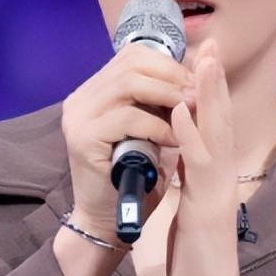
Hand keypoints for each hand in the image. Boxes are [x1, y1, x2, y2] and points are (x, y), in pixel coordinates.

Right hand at [61, 42, 195, 243]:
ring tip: (190, 112)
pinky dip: (156, 125)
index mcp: (95, 91)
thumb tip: (196, 71)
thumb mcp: (150, 129)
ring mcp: (78, 116)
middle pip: (131, 63)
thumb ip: (161, 101)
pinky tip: (173, 140)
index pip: (133, 56)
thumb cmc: (135, 176)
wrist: (109, 219)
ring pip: (129, 84)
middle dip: (172, 77)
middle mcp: (81, 98)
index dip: (169, 64)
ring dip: (167, 96)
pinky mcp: (82, 138)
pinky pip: (127, 117)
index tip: (197, 82)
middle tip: (198, 96)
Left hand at [165, 39, 245, 275]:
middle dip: (215, 80)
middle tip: (211, 42)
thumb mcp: (191, 211)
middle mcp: (221, 180)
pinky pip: (199, 168)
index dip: (210, 90)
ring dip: (209, 96)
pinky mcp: (207, 211)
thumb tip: (179, 157)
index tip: (204, 56)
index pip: (213, 126)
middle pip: (221, 120)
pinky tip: (183, 111)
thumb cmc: (198, 260)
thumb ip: (188, 182)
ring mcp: (217, 194)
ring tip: (203, 60)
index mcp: (213, 180)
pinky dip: (192, 136)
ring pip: (216, 135)